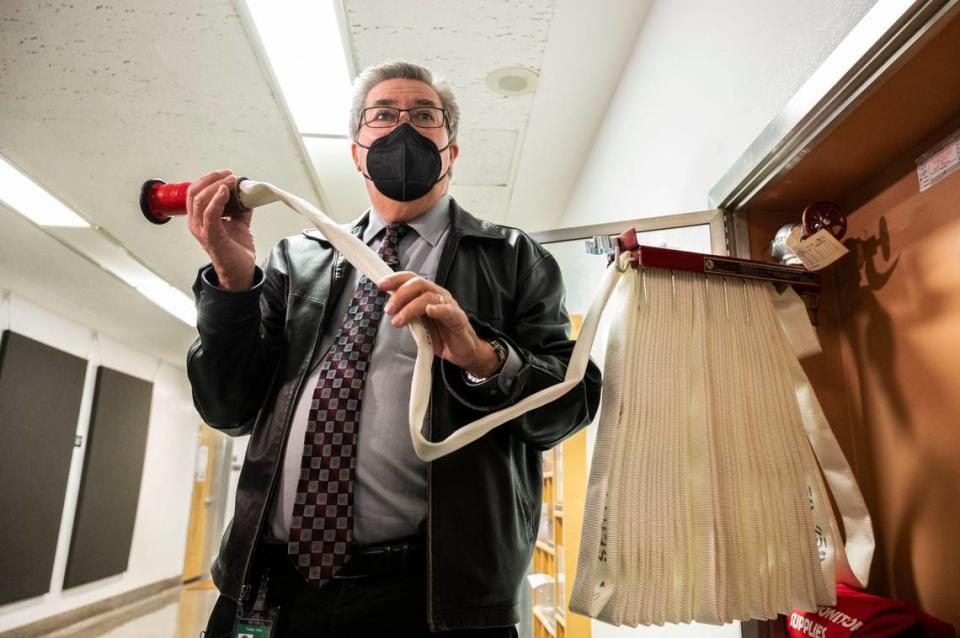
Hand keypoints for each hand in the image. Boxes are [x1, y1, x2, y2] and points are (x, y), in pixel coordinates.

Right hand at [186, 169, 255, 290]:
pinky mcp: (211, 235)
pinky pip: (210, 213)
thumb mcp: (238, 223)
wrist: (240, 270)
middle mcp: (196, 223)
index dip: (208, 179)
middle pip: (194, 192)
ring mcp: (202, 229)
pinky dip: (217, 199)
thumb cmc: (235, 249)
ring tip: (231, 181)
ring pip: (200, 199)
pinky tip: (225, 192)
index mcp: (199, 218)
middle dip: (211, 179)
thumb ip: (240, 208)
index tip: (225, 173)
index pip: (195, 191)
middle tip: (229, 175)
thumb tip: (247, 193)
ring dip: (217, 185)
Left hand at [378, 272, 500, 376]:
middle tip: (389, 309)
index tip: (381, 284)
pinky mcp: (458, 319)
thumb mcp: (418, 323)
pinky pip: (448, 311)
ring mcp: (449, 306)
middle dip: (400, 295)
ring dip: (410, 308)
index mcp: (428, 294)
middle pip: (419, 284)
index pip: (411, 279)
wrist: (461, 351)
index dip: (396, 279)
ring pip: (429, 297)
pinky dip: (438, 309)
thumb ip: (406, 313)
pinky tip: (430, 310)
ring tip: (399, 320)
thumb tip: (389, 305)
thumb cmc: (441, 335)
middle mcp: (439, 296)